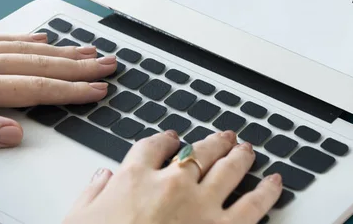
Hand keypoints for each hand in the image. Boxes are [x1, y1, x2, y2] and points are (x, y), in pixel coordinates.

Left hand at [0, 32, 116, 147]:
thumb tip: (15, 134)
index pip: (38, 88)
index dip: (72, 90)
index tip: (98, 90)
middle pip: (42, 65)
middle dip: (80, 67)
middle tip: (107, 65)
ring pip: (28, 49)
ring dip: (62, 52)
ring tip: (88, 52)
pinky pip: (5, 39)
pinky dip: (27, 39)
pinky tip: (43, 39)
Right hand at [65, 130, 282, 223]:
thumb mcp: (77, 221)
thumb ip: (91, 195)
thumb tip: (102, 177)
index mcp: (135, 179)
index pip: (153, 147)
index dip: (166, 140)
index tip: (172, 139)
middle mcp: (172, 184)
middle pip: (198, 151)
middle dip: (214, 142)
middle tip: (224, 137)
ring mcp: (201, 205)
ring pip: (229, 168)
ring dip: (240, 155)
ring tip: (247, 149)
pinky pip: (253, 205)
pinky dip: (267, 191)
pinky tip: (275, 182)